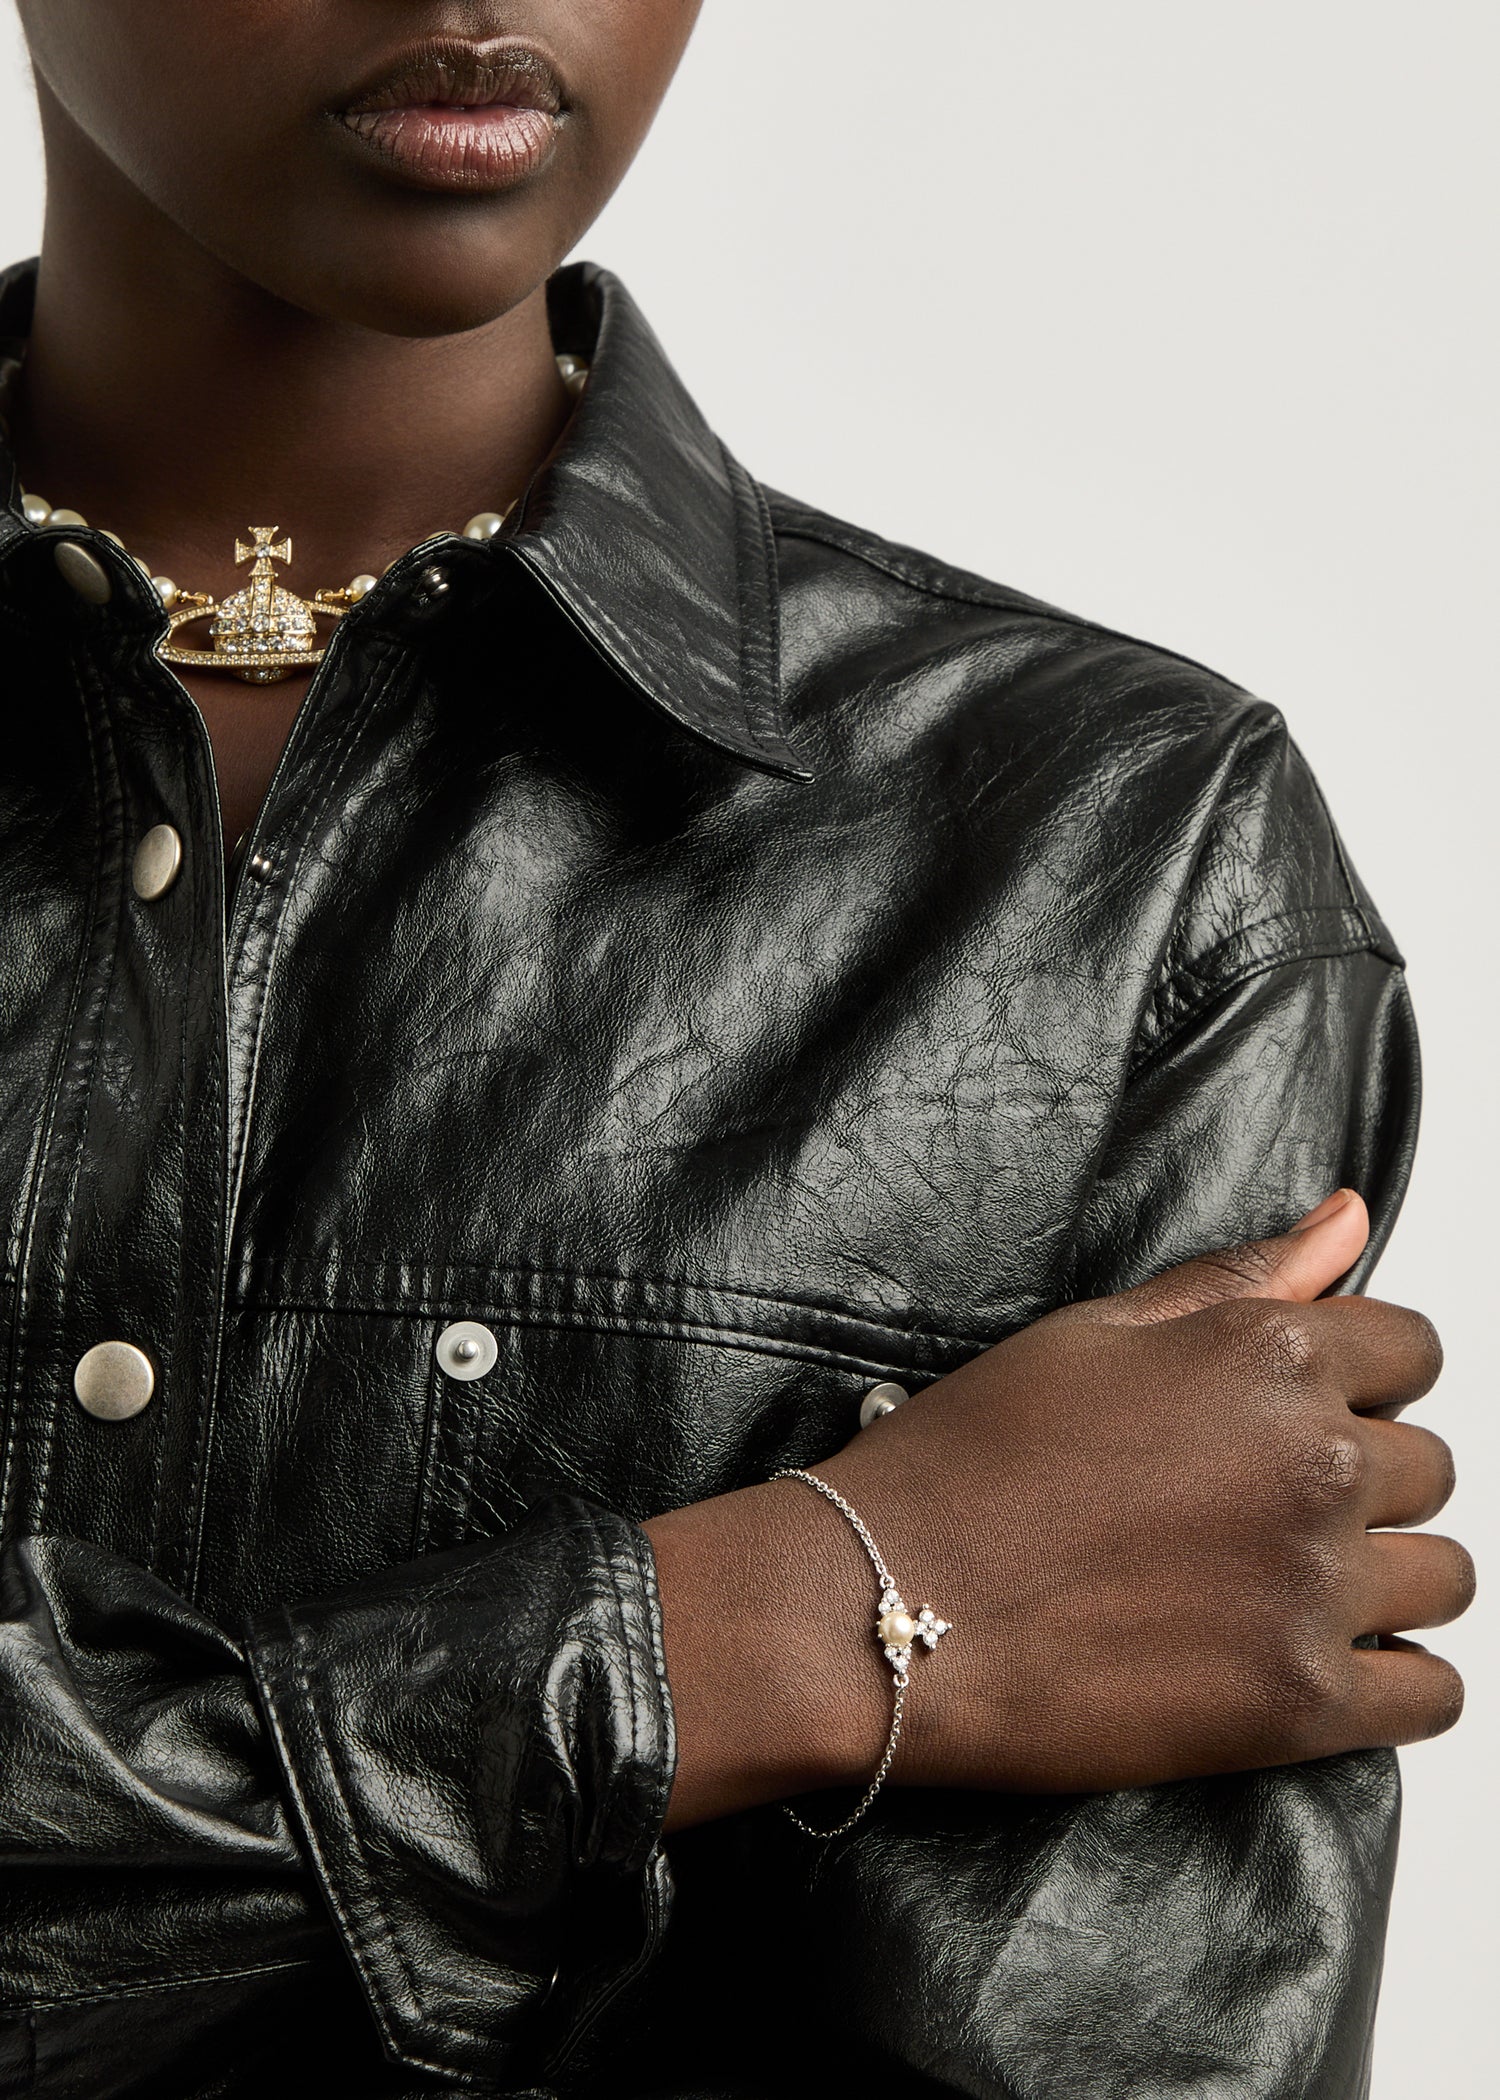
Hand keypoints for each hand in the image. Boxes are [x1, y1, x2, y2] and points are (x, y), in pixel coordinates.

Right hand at [816, 1188, 1471, 1793]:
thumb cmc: (965, 1465)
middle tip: (1265, 1514)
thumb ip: (1238, 1278)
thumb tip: (1346, 1219)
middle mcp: (1316, 1460)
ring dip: (1389, 1581)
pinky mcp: (1302, 1702)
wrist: (878, 1607)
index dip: (1362, 1385)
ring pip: (1445, 1576)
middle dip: (1367, 1485)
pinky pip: (1432, 1696)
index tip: (1312, 1418)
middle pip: (1428, 1467)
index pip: (1410, 1352)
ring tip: (1289, 1589)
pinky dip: (1400, 1685)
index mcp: (1268, 1355)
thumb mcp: (1093, 1333)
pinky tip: (1327, 1667)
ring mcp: (1315, 1584)